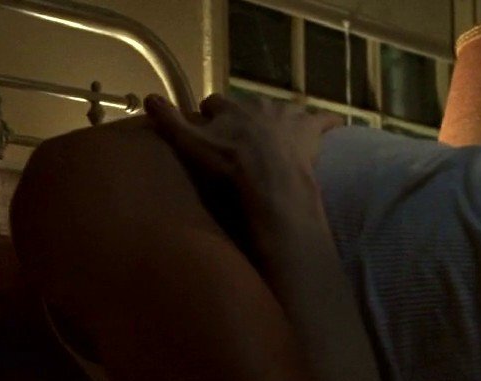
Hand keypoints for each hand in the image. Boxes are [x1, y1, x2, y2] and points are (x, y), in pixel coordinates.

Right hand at [144, 93, 340, 243]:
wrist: (268, 183)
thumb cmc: (226, 167)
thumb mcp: (189, 146)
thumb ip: (170, 122)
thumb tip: (148, 97)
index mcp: (228, 109)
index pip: (215, 104)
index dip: (212, 116)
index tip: (209, 127)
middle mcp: (258, 105)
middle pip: (249, 107)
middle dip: (246, 119)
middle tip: (242, 140)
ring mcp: (287, 116)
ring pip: (284, 110)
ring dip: (281, 120)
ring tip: (279, 139)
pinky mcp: (311, 130)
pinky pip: (324, 120)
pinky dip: (327, 123)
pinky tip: (332, 127)